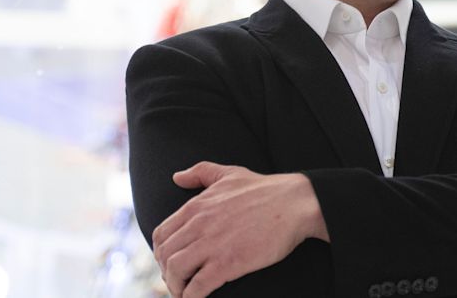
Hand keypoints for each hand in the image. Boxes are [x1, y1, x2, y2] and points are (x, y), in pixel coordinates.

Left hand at [151, 162, 327, 297]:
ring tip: (186, 293)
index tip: (172, 262)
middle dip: (167, 272)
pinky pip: (197, 287)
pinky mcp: (228, 263)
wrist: (295, 203)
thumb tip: (177, 177)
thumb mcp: (230, 173)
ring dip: (176, 287)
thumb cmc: (266, 189)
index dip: (162, 253)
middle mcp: (199, 225)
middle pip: (165, 256)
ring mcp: (212, 245)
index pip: (161, 235)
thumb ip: (201, 172)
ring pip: (175, 272)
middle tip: (179, 281)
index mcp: (196, 206)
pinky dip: (191, 297)